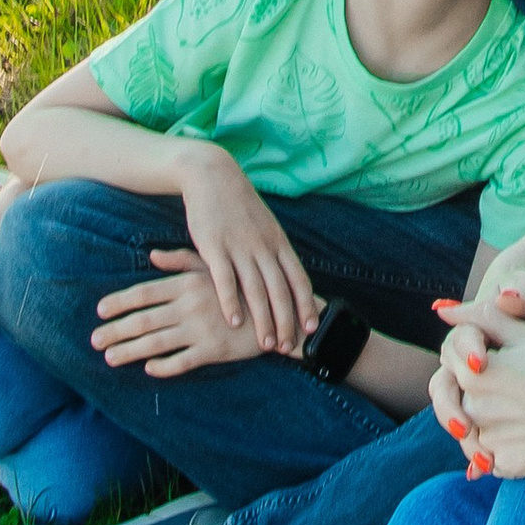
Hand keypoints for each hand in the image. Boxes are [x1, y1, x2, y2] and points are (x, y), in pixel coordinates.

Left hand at [90, 257, 272, 378]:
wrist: (281, 311)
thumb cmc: (244, 286)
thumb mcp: (214, 266)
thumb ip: (181, 261)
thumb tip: (152, 256)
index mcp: (189, 283)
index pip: (145, 293)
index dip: (120, 302)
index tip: (99, 311)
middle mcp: (191, 306)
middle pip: (144, 320)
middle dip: (116, 330)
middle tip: (94, 340)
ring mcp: (201, 329)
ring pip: (156, 343)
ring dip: (130, 351)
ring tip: (110, 357)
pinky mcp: (214, 351)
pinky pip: (181, 362)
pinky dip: (163, 367)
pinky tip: (148, 369)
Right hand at [171, 152, 316, 354]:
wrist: (212, 176)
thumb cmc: (239, 206)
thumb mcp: (265, 226)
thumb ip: (275, 252)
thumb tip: (287, 276)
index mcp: (278, 243)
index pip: (298, 279)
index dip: (306, 305)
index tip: (312, 329)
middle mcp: (263, 247)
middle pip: (280, 291)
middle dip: (287, 322)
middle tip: (289, 348)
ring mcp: (240, 247)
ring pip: (256, 290)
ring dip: (263, 319)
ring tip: (267, 344)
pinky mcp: (215, 247)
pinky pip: (225, 279)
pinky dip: (230, 302)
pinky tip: (234, 322)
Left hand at [427, 296, 524, 478]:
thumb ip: (479, 317)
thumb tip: (442, 309)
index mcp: (475, 373)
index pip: (453, 362)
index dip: (477, 358)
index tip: (502, 361)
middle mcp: (476, 410)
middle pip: (461, 399)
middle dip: (482, 393)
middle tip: (519, 389)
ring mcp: (491, 442)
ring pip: (472, 433)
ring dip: (486, 425)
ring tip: (524, 412)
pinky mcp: (508, 467)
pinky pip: (492, 460)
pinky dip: (503, 449)